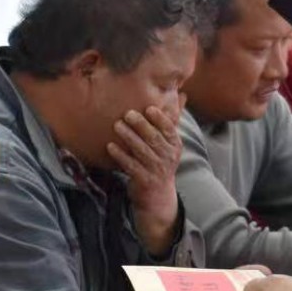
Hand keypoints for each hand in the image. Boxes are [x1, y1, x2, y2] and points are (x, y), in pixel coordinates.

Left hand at [110, 105, 183, 253]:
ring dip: (128, 137)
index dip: (160, 119)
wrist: (158, 196)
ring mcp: (156, 169)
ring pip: (141, 151)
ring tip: (116, 126)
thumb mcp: (170, 142)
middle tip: (127, 114)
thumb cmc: (160, 161)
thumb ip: (173, 119)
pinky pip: (130, 166)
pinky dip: (120, 155)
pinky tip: (110, 146)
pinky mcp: (143, 180)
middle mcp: (168, 157)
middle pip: (154, 138)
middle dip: (141, 125)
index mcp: (175, 145)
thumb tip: (181, 94)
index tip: (148, 108)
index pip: (169, 129)